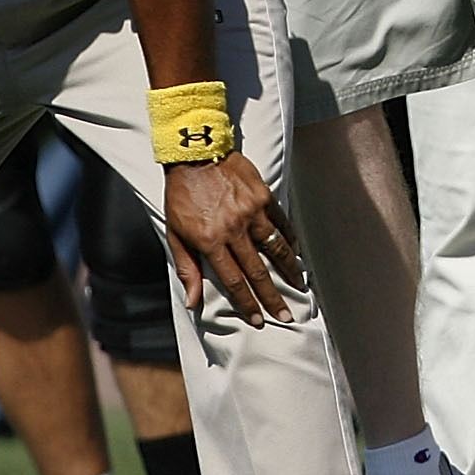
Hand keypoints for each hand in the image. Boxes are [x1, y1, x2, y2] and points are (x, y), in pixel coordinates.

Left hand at [163, 153, 304, 325]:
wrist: (195, 154)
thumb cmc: (182, 196)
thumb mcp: (175, 234)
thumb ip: (186, 269)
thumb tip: (192, 303)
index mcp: (210, 241)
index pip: (233, 280)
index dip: (247, 303)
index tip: (259, 320)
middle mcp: (234, 229)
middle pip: (258, 270)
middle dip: (272, 297)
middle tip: (286, 315)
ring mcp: (252, 211)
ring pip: (276, 247)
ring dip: (289, 270)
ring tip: (299, 286)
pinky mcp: (263, 195)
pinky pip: (281, 222)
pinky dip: (289, 239)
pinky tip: (295, 252)